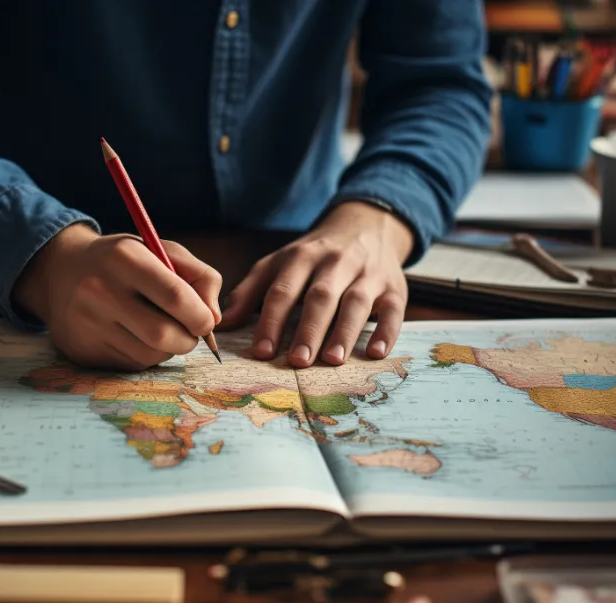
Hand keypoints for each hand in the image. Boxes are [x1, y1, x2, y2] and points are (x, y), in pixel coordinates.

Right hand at [14, 224, 221, 370]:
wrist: (60, 271)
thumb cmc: (123, 261)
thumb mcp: (161, 251)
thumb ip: (199, 276)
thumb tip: (214, 319)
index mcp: (124, 257)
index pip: (176, 297)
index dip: (201, 317)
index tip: (206, 321)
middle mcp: (99, 290)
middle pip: (163, 335)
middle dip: (188, 340)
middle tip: (189, 333)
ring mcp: (86, 323)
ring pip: (149, 355)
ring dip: (166, 349)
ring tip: (158, 328)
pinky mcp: (81, 349)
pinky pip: (130, 365)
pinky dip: (144, 355)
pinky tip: (133, 336)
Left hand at [220, 201, 412, 366]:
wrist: (365, 227)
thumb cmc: (314, 256)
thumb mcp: (279, 263)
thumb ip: (250, 291)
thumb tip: (220, 324)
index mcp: (301, 257)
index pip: (283, 290)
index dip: (271, 321)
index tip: (261, 352)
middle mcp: (336, 262)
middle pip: (320, 296)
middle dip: (308, 329)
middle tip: (297, 361)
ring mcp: (368, 274)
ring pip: (357, 302)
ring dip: (344, 331)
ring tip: (332, 360)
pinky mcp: (395, 287)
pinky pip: (394, 310)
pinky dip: (386, 331)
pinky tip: (375, 353)